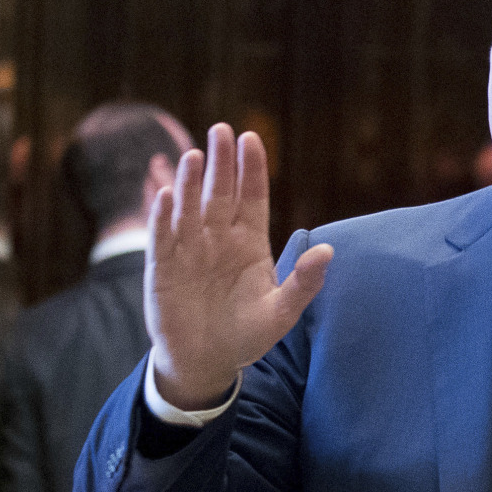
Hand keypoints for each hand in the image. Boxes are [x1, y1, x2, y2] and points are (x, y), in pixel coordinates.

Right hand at [145, 123, 332, 409]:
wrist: (207, 362)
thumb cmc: (246, 335)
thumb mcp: (281, 312)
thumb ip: (304, 283)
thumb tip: (328, 251)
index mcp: (249, 243)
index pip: (252, 197)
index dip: (251, 169)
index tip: (251, 139)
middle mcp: (218, 239)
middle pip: (220, 192)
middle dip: (220, 162)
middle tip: (221, 130)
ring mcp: (189, 250)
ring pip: (189, 208)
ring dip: (190, 183)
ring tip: (194, 156)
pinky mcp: (162, 268)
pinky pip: (162, 236)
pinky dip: (163, 217)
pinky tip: (165, 195)